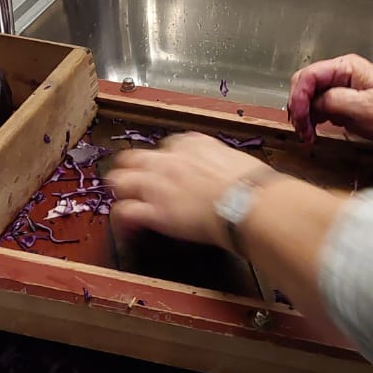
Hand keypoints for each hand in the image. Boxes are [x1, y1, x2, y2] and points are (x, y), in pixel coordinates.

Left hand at [104, 132, 271, 248]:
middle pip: (134, 158)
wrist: (247, 201)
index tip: (169, 169)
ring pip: (120, 180)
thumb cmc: (251, 184)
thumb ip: (224, 164)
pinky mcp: (153, 211)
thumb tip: (231, 175)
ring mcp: (157, 185)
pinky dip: (124, 219)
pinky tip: (129, 227)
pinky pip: (125, 212)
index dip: (164, 159)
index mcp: (191, 144)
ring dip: (121, 189)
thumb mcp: (237, 161)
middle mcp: (168, 160)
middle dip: (132, 168)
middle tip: (135, 181)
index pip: (167, 146)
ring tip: (125, 200)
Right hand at [286, 54, 372, 144]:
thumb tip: (312, 104)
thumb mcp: (365, 107)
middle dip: (298, 108)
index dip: (299, 98)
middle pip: (304, 85)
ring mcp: (341, 87)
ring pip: (309, 97)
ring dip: (304, 117)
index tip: (300, 120)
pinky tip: (316, 133)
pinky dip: (313, 120)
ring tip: (308, 136)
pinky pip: (319, 107)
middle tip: (302, 131)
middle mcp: (340, 74)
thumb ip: (334, 101)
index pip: (308, 76)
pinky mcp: (344, 101)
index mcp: (345, 68)